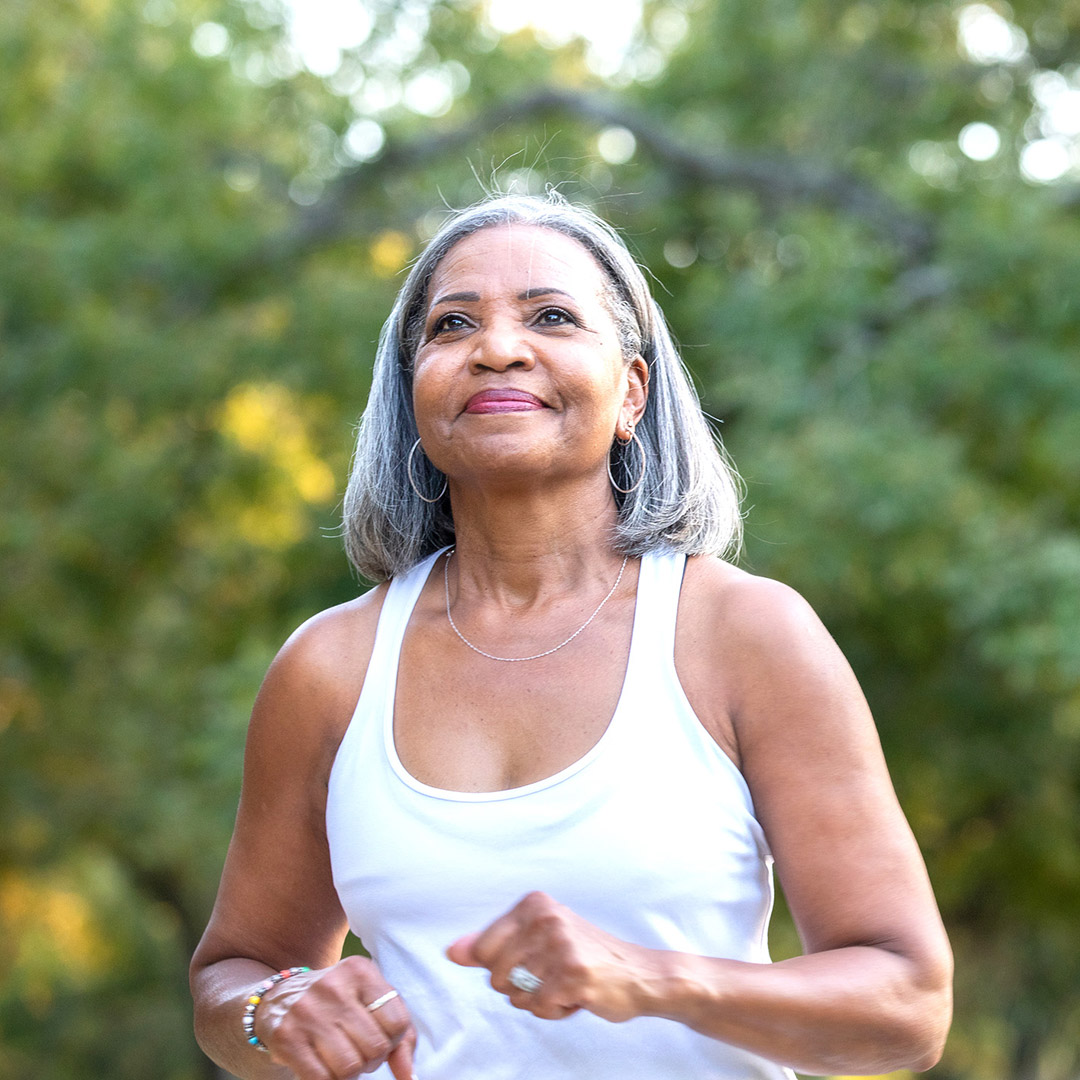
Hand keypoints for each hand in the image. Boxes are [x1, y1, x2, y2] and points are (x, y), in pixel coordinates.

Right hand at [255, 955, 415, 1078]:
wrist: (281, 997)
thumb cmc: (339, 1003)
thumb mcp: (371, 1002)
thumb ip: (401, 1034)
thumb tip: (409, 1076)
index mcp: (360, 971)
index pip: (398, 1023)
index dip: (394, 1041)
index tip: (381, 1037)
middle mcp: (334, 987)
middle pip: (376, 1047)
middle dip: (372, 1059)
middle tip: (360, 1051)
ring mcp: (308, 1011)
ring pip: (350, 1067)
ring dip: (351, 1073)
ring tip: (343, 1058)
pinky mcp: (286, 1037)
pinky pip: (321, 1079)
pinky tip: (325, 1066)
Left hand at [446, 891, 657, 1022]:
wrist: (640, 974)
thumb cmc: (584, 957)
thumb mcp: (537, 940)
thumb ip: (492, 945)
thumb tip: (452, 951)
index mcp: (534, 904)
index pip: (483, 948)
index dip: (503, 967)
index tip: (534, 959)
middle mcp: (545, 918)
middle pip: (496, 976)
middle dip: (521, 987)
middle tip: (553, 973)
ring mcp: (560, 945)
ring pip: (517, 995)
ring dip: (539, 1000)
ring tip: (566, 983)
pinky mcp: (573, 974)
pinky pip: (539, 1008)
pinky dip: (555, 1010)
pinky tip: (577, 994)